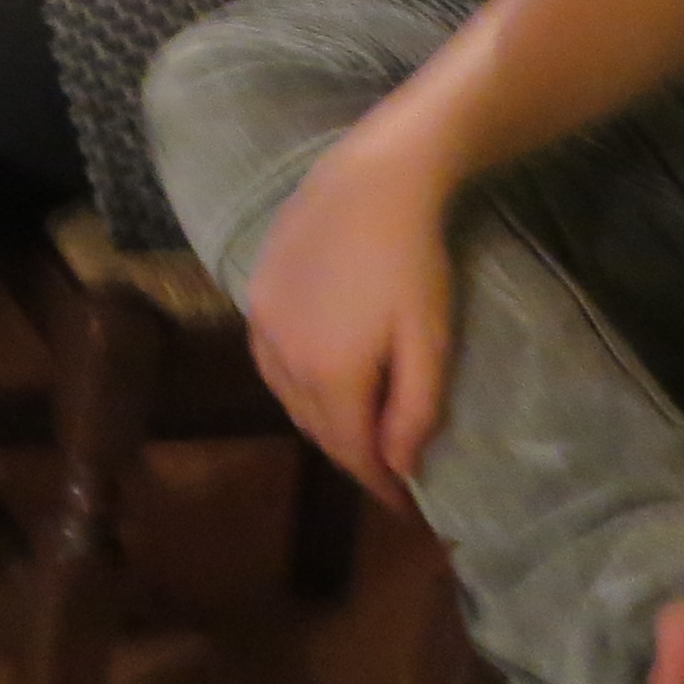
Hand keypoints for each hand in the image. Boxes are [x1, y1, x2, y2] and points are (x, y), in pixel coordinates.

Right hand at [244, 117, 459, 505]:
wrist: (372, 181)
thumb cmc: (412, 261)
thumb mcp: (430, 342)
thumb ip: (413, 412)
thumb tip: (398, 468)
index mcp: (329, 377)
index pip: (351, 453)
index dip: (378, 483)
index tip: (403, 502)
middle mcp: (283, 360)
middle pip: (316, 429)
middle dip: (350, 453)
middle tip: (383, 463)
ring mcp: (262, 324)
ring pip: (288, 397)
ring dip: (320, 419)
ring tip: (354, 423)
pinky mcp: (254, 293)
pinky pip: (270, 361)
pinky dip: (294, 383)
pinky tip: (317, 374)